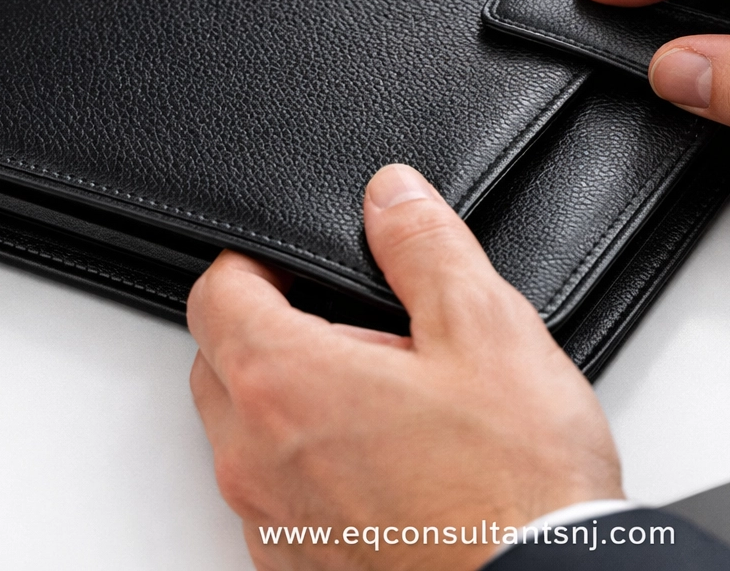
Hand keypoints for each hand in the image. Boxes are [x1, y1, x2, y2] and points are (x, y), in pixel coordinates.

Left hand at [187, 164, 621, 570]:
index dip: (255, 263)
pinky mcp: (297, 570)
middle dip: (272, 331)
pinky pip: (278, 499)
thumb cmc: (514, 484)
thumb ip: (424, 245)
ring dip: (293, 406)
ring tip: (390, 405)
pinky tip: (392, 467)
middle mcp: (255, 461)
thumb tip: (390, 195)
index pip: (215, 293)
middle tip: (362, 333)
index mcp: (283, 382)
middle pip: (220, 364)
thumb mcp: (484, 327)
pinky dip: (312, 471)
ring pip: (247, 437)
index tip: (299, 263)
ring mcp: (271, 525)